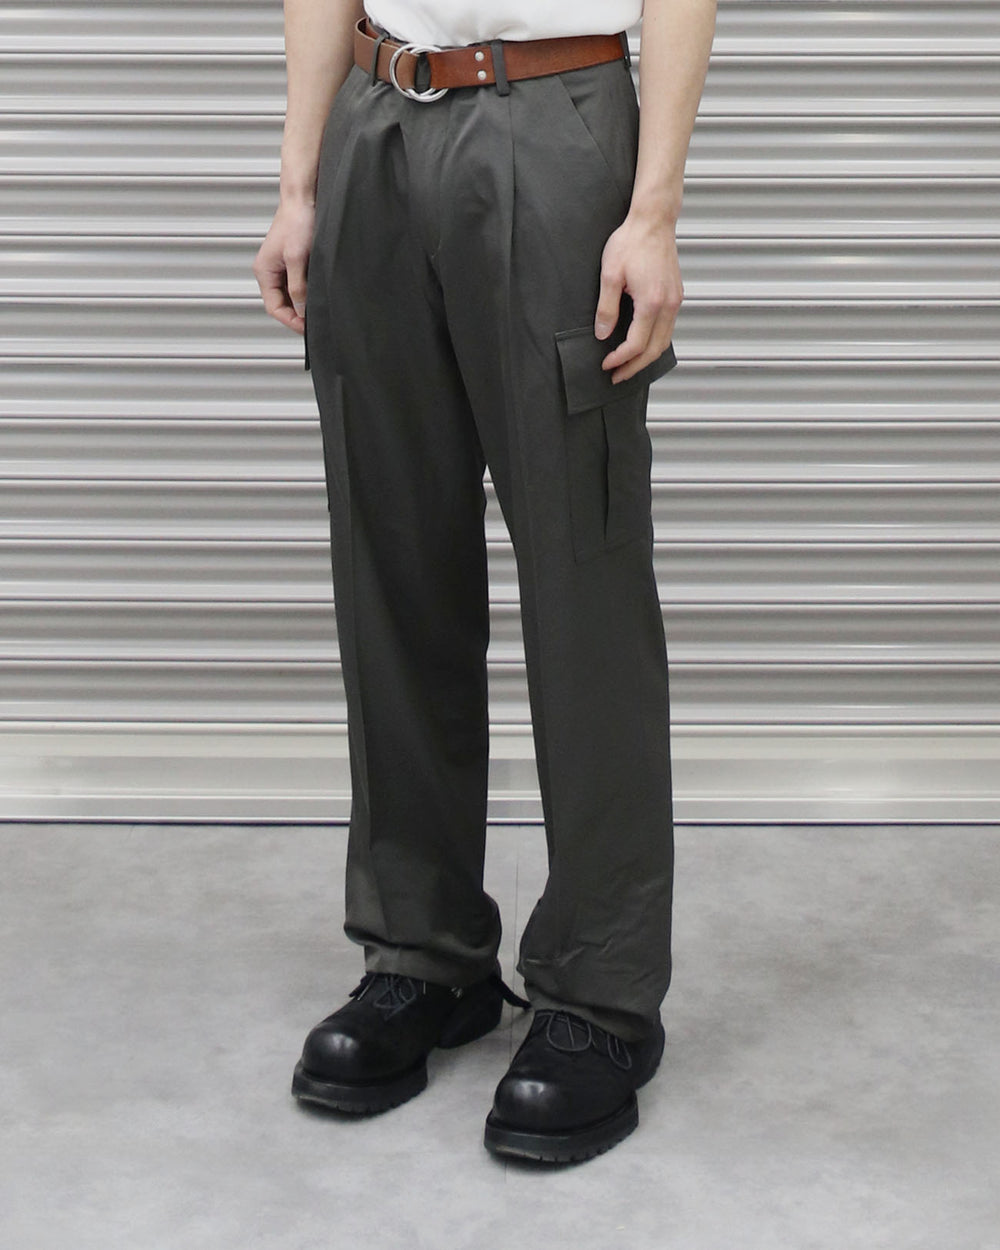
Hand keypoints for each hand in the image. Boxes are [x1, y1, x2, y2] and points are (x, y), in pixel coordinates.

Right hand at [252, 198, 315, 334]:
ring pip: (290, 297)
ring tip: (318, 311)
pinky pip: (297, 286)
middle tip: (316, 323)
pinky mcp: (292, 263)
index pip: (274, 308)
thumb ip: (297, 287)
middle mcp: (270, 272)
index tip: (308, 328)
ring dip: (303, 305)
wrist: (303, 199)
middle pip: (282, 305)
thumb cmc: (297, 221)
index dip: (291, 321)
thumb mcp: (297, 258)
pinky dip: (306, 294)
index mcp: (264, 272)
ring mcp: (280, 268)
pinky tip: (317, 296)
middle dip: (297, 316)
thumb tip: (300, 310)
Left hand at [594, 210, 682, 382]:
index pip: (636, 344)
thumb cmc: (631, 242)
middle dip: (634, 367)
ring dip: (645, 358)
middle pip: (654, 350)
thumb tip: (603, 334)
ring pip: (664, 342)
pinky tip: (641, 346)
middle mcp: (668, 305)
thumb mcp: (610, 275)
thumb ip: (606, 308)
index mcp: (651, 303)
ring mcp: (675, 301)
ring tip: (627, 366)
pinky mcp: (676, 296)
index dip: (619, 359)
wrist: (653, 221)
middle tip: (616, 377)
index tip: (605, 364)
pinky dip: (654, 343)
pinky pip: (668, 329)